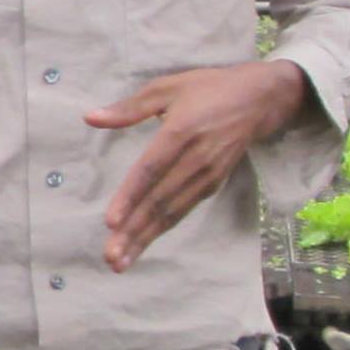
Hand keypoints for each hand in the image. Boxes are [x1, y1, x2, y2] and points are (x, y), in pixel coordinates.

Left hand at [86, 60, 311, 271]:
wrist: (259, 100)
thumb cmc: (208, 89)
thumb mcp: (167, 87)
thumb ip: (129, 108)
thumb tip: (90, 117)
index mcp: (181, 131)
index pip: (150, 170)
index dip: (130, 196)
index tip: (110, 220)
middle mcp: (196, 159)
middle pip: (160, 200)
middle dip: (133, 231)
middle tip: (110, 256)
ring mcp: (207, 174)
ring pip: (171, 212)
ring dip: (145, 238)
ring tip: (121, 261)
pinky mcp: (213, 183)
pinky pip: (183, 210)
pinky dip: (162, 229)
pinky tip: (144, 244)